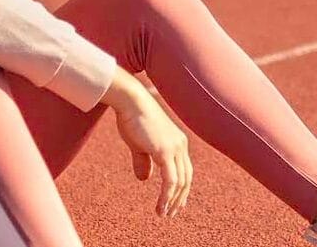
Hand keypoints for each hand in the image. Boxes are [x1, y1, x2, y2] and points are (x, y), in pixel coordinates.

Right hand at [109, 77, 193, 217]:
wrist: (130, 101)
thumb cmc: (132, 118)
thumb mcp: (139, 144)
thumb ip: (143, 161)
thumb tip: (144, 179)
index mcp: (178, 142)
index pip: (185, 170)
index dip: (182, 189)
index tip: (176, 203)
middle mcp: (180, 145)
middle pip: (187, 179)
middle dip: (179, 198)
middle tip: (170, 213)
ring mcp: (175, 148)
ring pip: (180, 182)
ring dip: (172, 201)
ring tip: (163, 214)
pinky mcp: (165, 151)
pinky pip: (171, 181)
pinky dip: (167, 196)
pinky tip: (161, 206)